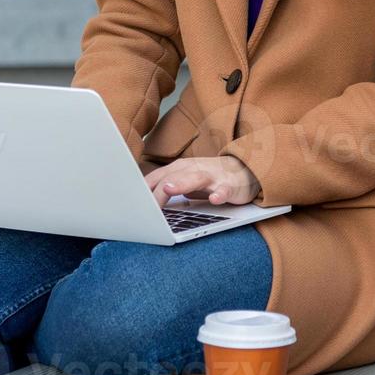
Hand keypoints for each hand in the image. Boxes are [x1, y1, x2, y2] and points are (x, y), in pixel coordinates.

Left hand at [144, 155, 259, 207]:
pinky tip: (216, 200)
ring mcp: (212, 176)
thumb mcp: (185, 180)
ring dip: (182, 184)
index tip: (130, 205)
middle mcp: (194, 169)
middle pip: (172, 177)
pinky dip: (220, 195)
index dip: (142, 192)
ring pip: (195, 178)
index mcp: (179, 169)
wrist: (245, 170)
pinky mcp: (230, 185)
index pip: (156, 178)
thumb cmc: (210, 177)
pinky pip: (225, 190)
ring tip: (170, 189)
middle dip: (158, 189)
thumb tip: (141, 202)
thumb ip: (166, 187)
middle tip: (146, 204)